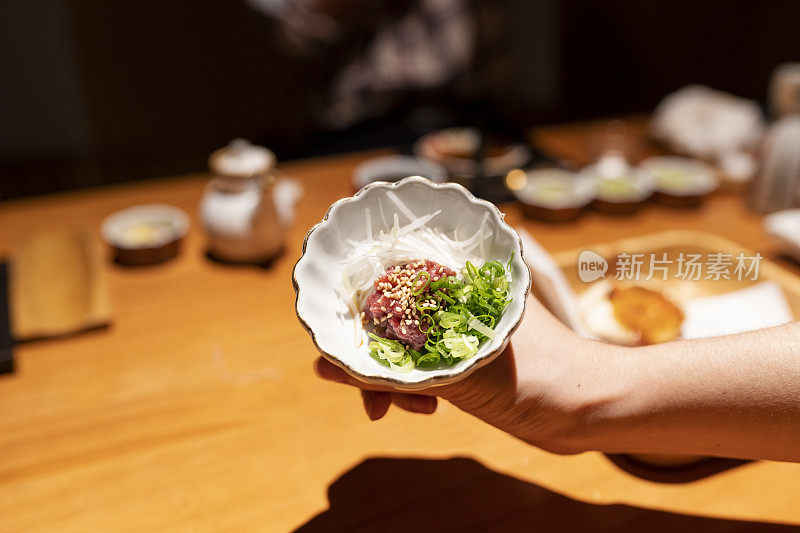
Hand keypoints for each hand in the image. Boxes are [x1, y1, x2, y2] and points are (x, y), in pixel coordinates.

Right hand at [315, 295, 626, 454]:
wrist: (593, 408)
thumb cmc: (543, 376)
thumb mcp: (459, 374)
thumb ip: (392, 370)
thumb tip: (325, 367)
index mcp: (458, 277)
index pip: (386, 281)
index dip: (355, 315)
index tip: (339, 352)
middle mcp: (455, 294)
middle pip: (389, 316)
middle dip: (373, 358)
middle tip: (367, 397)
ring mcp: (461, 324)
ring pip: (404, 344)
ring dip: (393, 378)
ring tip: (401, 408)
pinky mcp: (467, 354)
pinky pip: (423, 365)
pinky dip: (414, 386)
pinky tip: (422, 407)